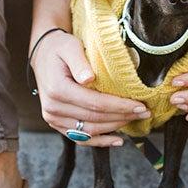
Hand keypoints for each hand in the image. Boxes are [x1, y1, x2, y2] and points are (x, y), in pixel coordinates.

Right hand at [30, 30, 149, 145]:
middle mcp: (53, 108)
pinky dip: (99, 141)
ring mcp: (53, 118)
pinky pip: (80, 138)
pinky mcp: (57, 123)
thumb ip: (79, 62)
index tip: (140, 106)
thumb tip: (89, 78)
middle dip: (122, 117)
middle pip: (95, 119)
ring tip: (134, 120)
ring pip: (89, 131)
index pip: (95, 103)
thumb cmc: (59, 49)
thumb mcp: (70, 47)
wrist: (43, 55)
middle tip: (144, 113)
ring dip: (114, 128)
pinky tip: (116, 140)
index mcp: (58, 90)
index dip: (119, 106)